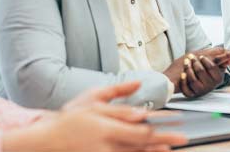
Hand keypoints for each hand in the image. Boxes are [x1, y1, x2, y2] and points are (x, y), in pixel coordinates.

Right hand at [2, 82, 186, 151]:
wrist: (46, 143)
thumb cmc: (69, 119)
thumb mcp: (91, 98)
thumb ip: (116, 92)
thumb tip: (139, 84)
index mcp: (106, 127)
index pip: (140, 126)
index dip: (161, 124)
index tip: (177, 121)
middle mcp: (108, 144)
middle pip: (142, 143)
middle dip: (164, 140)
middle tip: (184, 138)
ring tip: (169, 148)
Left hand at [165, 48, 229, 97]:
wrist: (186, 75)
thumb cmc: (201, 67)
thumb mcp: (214, 61)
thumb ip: (224, 57)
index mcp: (217, 78)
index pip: (212, 67)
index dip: (205, 60)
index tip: (201, 56)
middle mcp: (210, 86)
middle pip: (201, 72)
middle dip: (194, 62)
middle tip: (190, 57)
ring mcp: (200, 91)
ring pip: (193, 80)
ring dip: (188, 69)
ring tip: (186, 63)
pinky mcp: (191, 94)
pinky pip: (186, 89)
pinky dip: (183, 81)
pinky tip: (182, 74)